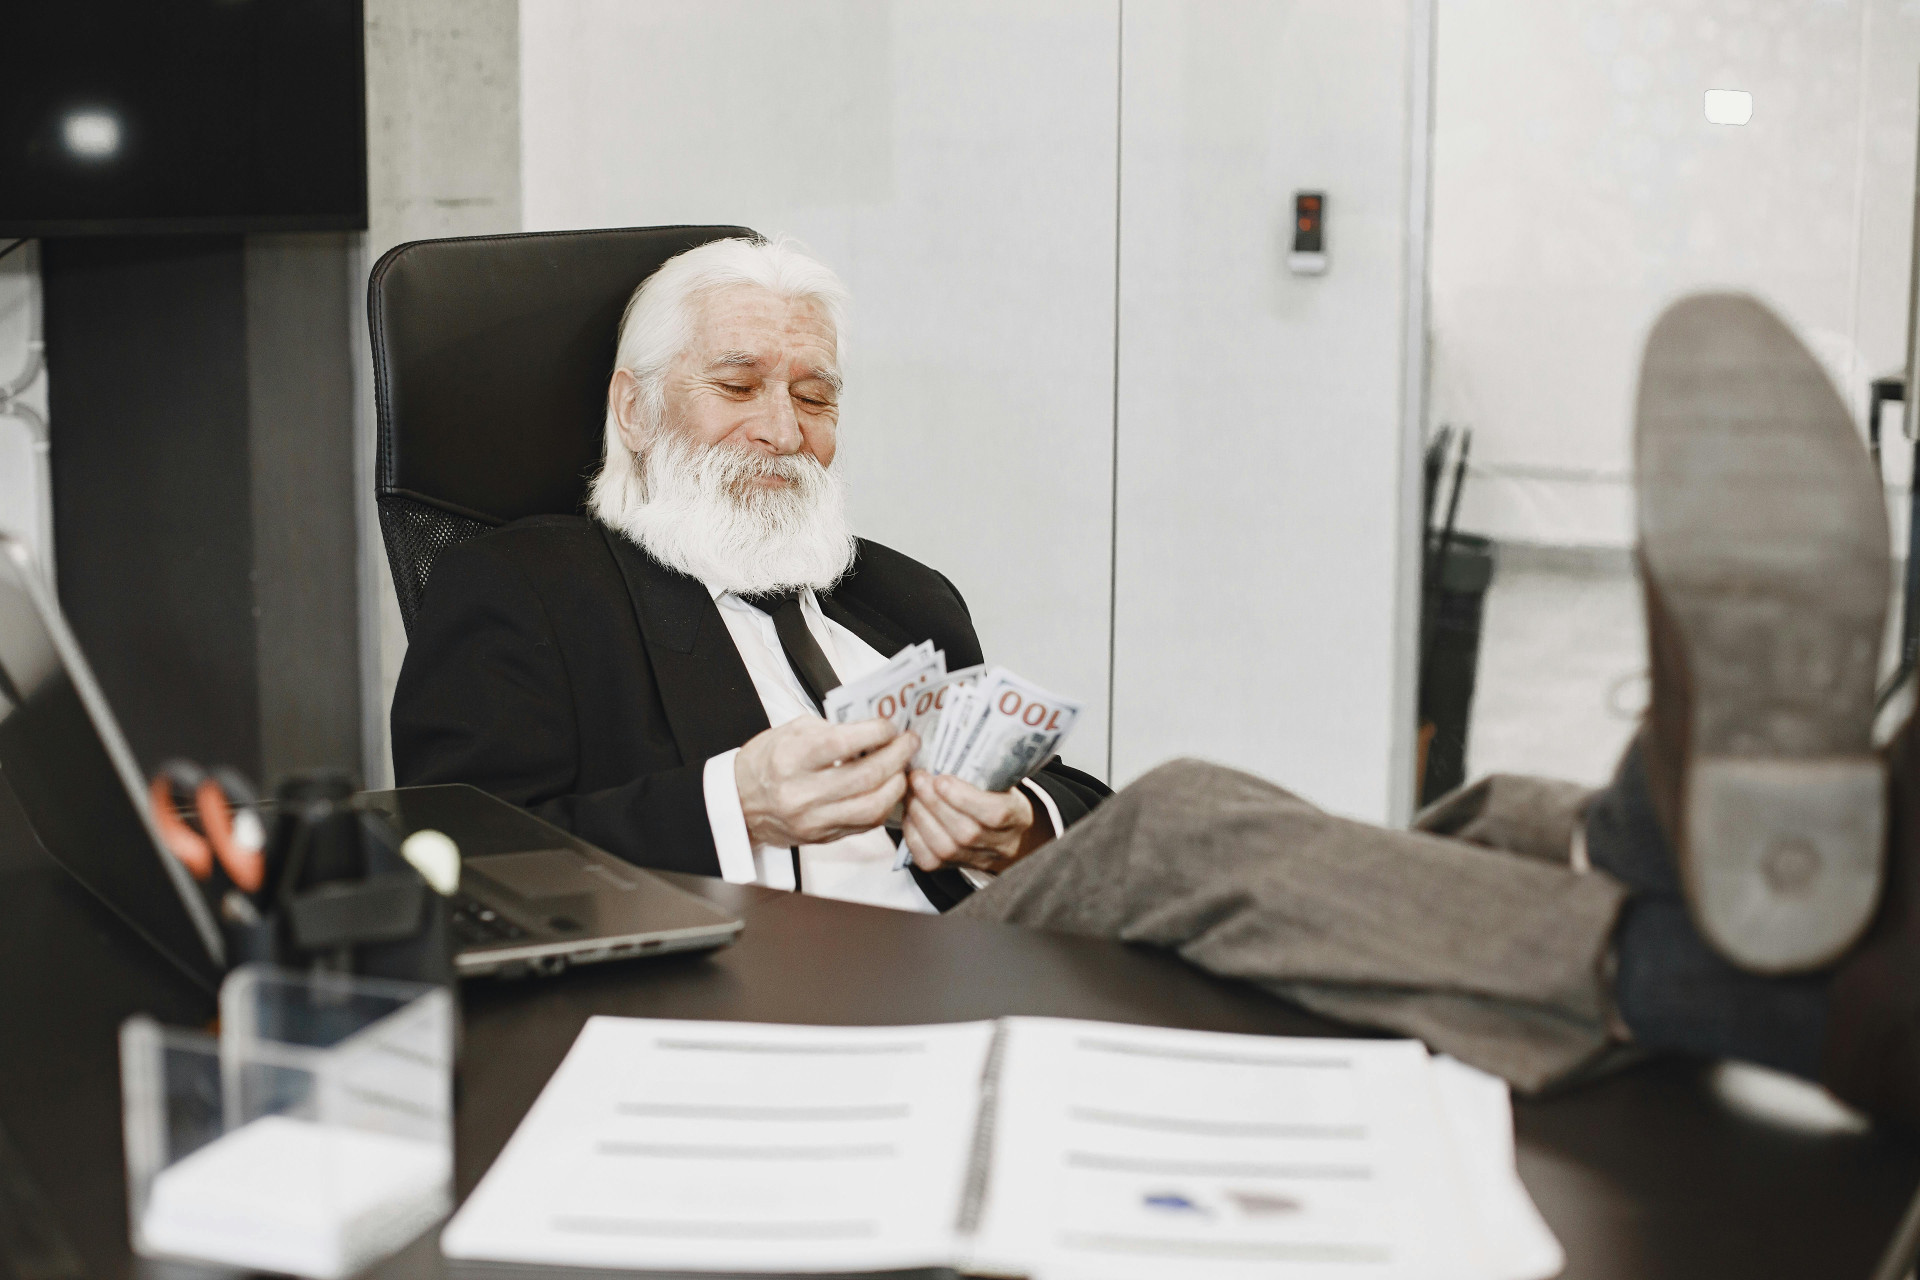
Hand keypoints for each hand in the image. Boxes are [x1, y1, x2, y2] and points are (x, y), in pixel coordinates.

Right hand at [735, 717, 917, 847]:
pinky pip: (866, 824)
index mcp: (790, 759)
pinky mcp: (822, 837)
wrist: (739, 802)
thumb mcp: (791, 732)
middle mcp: (801, 793)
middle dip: (897, 756)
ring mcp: (813, 820)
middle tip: (909, 742)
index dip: (875, 733)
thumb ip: (832, 728)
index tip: (890, 725)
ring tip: (903, 767)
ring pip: (871, 807)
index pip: (842, 744)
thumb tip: (873, 727)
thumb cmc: (765, 761)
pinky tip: (889, 789)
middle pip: (865, 777)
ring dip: (897, 784)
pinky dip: (884, 804)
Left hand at [902, 771, 1051, 874]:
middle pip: (966, 833)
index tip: (940, 779)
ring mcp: (981, 861)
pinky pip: (930, 861)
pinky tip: (910, 814)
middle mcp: (1004, 845)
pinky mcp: (956, 869)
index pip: (996, 814)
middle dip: (935, 804)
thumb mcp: (997, 775)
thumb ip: (978, 767)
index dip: (965, 798)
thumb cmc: (993, 789)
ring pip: (946, 849)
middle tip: (916, 779)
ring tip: (910, 793)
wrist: (996, 820)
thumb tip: (943, 747)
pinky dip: (914, 836)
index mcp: (1020, 816)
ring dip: (921, 817)